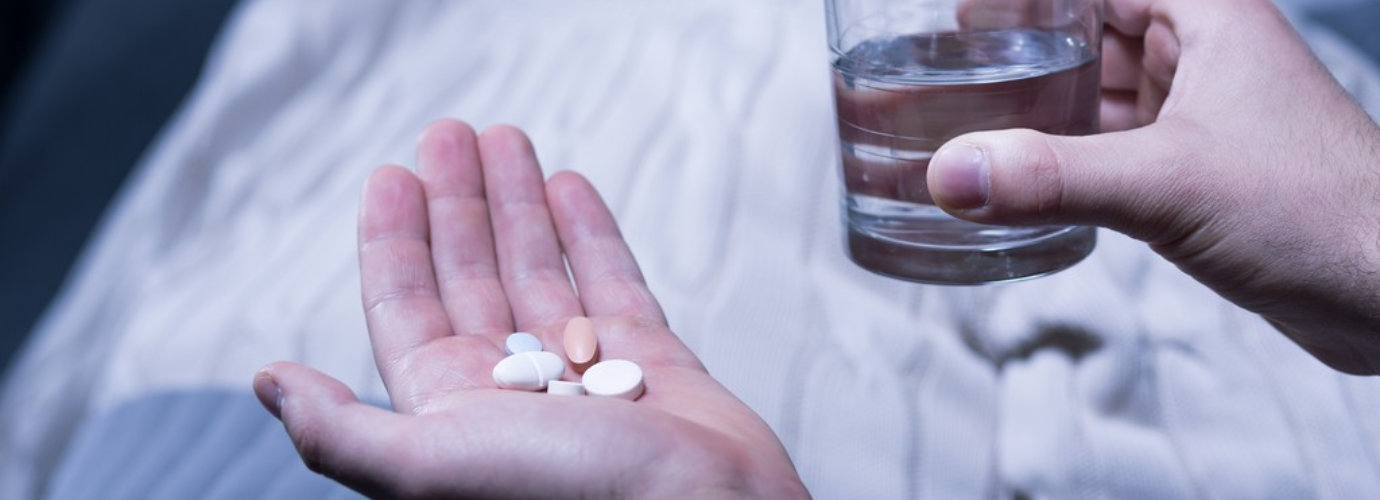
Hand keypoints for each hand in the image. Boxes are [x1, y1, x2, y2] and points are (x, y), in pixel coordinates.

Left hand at [252, 121, 808, 497]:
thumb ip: (344, 429)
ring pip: (537, 271)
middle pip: (470, 277)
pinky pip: (611, 284)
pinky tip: (569, 188)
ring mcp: (583, 375)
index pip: (407, 307)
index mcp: (450, 412)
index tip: (393, 173)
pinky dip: (588, 234)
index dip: (395, 239)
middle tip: (449, 134)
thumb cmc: (572, 497)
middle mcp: (511, 392)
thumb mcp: (431, 464)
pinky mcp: (649, 364)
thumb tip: (268, 383)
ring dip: (518, 205)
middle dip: (457, 204)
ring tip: (507, 139)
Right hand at [929, 0, 1379, 373]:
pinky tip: (1024, 174)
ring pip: (1101, 89)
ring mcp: (1202, 113)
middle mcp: (1204, 54)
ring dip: (1042, 103)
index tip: (964, 13)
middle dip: (1023, 45)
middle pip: (1093, 29)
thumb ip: (1052, 176)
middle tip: (948, 63)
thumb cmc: (1318, 214)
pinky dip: (1068, 154)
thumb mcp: (1167, 185)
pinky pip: (1114, 143)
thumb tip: (954, 173)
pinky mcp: (1198, 169)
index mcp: (1208, 16)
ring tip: (967, 118)